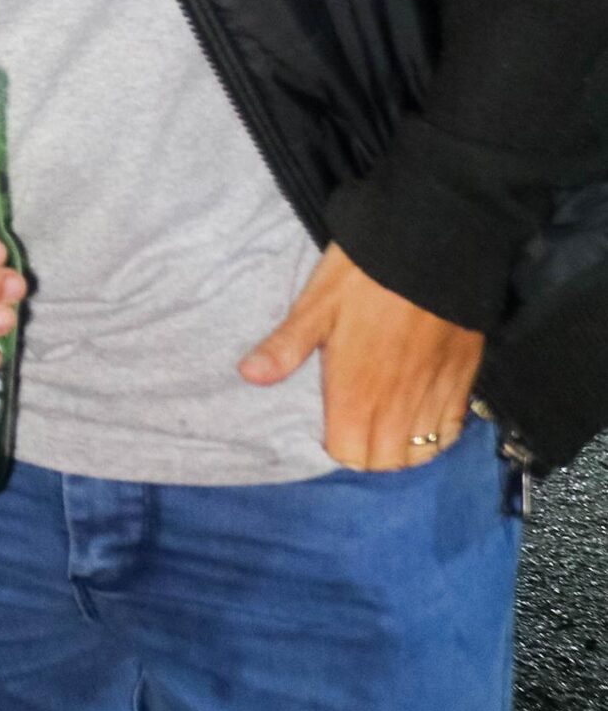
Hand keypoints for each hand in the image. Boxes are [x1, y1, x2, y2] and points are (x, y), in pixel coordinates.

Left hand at [239, 243, 483, 469]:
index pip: (347, 454)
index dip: (336, 445)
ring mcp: (433, 396)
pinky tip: (424, 414)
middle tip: (358, 424)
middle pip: (385, 462)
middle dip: (368, 453)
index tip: (331, 423)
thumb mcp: (316, 303)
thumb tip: (248, 375)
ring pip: (421, 453)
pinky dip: (437, 434)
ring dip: (403, 447)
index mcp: (356, 392)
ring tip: (389, 424)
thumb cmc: (364, 275)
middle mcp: (397, 405)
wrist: (431, 248)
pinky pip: (452, 431)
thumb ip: (286, 347)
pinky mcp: (462, 382)